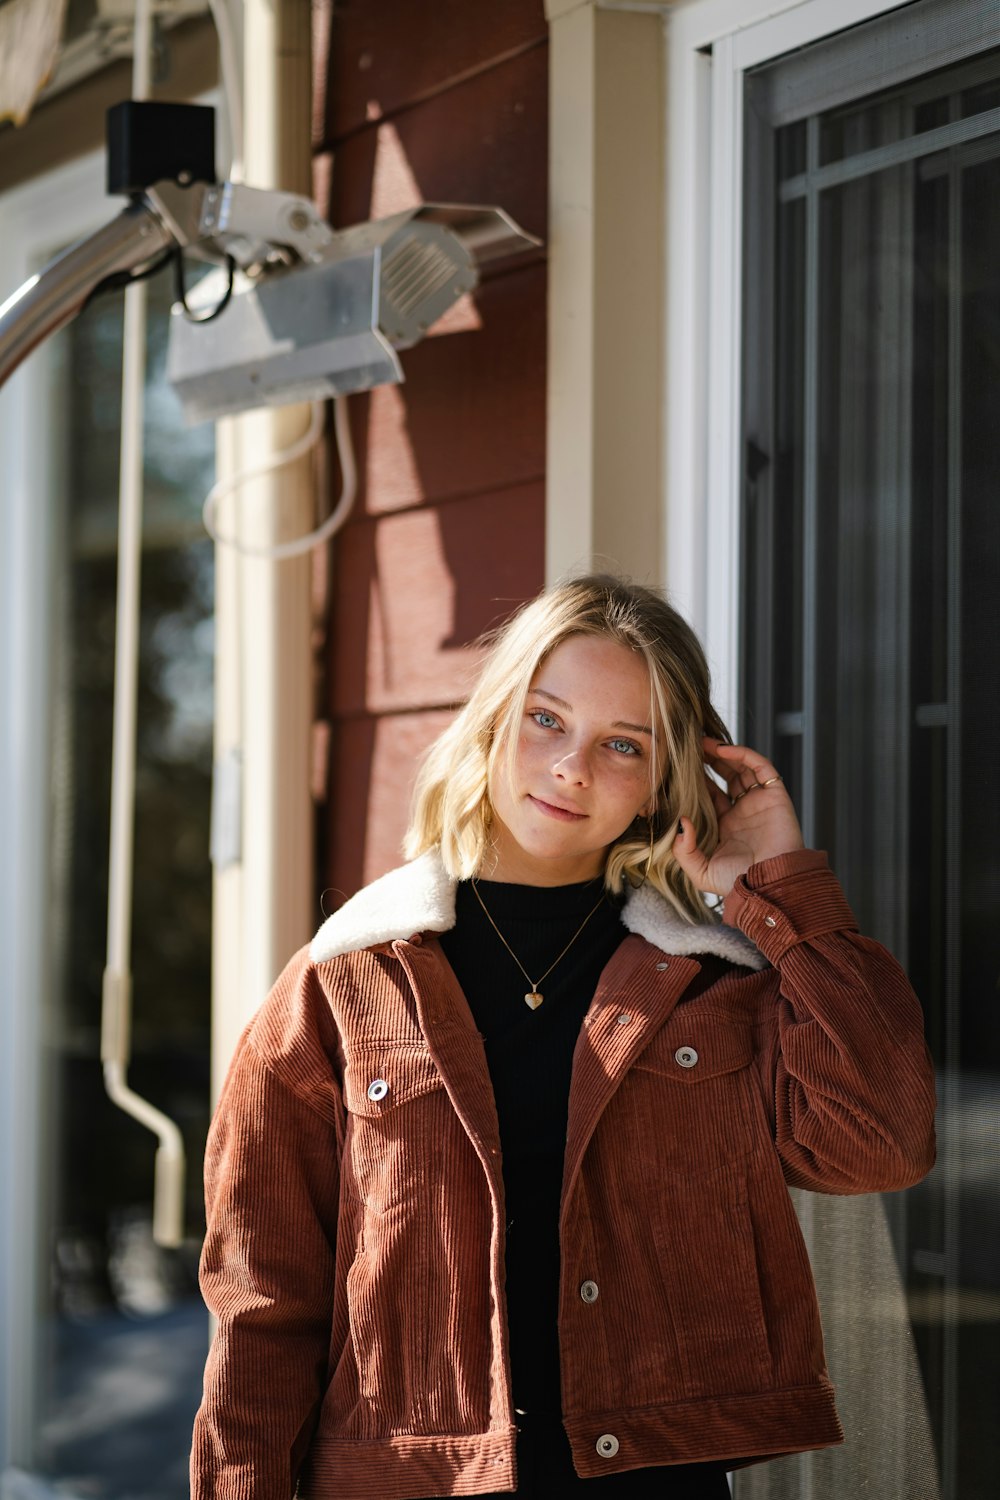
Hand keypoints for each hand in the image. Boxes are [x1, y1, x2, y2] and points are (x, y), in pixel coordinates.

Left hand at [673, 738, 804, 897]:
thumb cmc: (739, 882)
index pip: (710, 795)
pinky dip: (743, 755)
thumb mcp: (700, 872)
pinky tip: (722, 750)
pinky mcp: (775, 795)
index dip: (696, 779)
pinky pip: (760, 767)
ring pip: (741, 767)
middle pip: (725, 776)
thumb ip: (684, 850)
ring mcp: (760, 802)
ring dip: (723, 753)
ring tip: (702, 742)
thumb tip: (680, 821)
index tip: (678, 767)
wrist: (771, 884)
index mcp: (727, 827)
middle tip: (689, 746)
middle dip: (708, 761)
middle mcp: (743, 811)